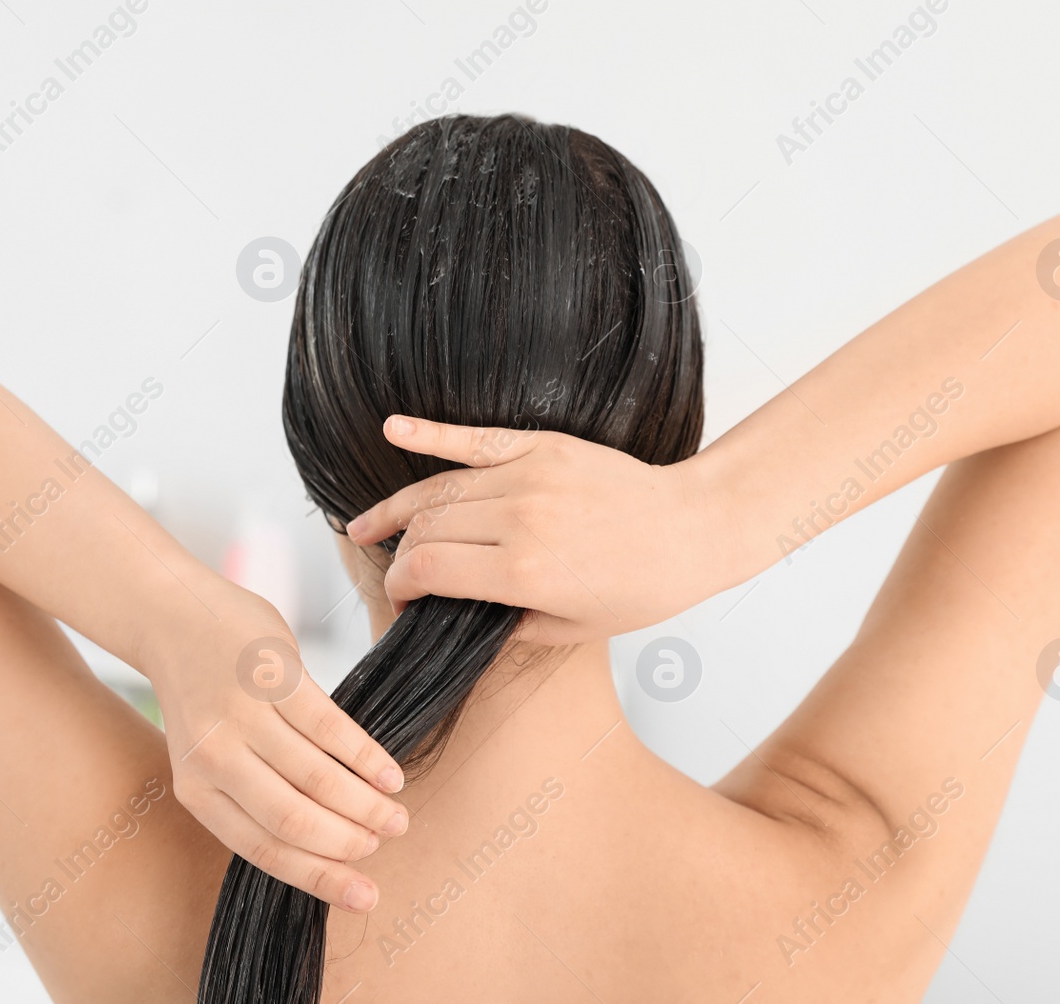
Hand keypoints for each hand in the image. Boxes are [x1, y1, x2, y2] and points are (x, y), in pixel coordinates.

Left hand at [144, 588, 408, 913]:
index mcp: (196, 789)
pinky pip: (329, 727)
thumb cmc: (209, 694)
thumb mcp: (212, 753)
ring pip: (316, 777)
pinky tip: (390, 774)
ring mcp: (243, 714)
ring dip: (365, 803)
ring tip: (397, 814)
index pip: (263, 848)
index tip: (363, 894)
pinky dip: (366, 757)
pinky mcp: (272, 675)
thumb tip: (324, 844)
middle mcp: (214, 757)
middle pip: (293, 819)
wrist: (174, 615)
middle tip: (386, 842)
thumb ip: (253, 794)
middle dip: (349, 842)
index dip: (319, 876)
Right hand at [345, 415, 732, 643]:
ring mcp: (529, 475)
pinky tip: (392, 429)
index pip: (426, 571)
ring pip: (440, 488)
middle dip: (401, 557)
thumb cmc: (640, 587)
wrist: (693, 529)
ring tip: (366, 526)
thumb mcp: (571, 630)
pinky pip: (473, 439)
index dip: (400, 589)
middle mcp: (518, 519)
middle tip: (397, 575)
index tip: (401, 602)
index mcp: (522, 571)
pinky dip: (429, 432)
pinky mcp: (543, 445)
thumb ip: (504, 625)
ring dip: (398, 509)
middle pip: (426, 530)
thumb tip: (454, 615)